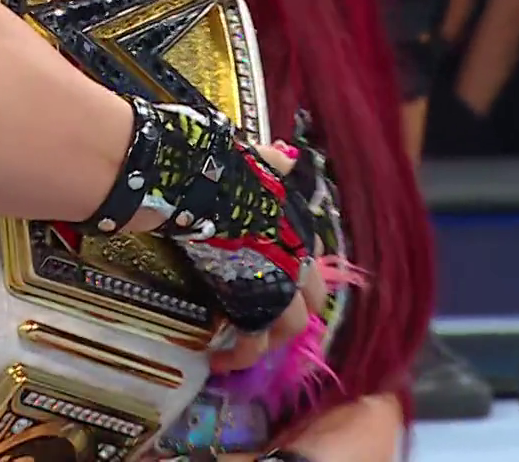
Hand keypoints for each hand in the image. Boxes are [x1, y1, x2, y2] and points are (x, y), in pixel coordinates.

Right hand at [207, 140, 327, 375]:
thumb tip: (286, 156)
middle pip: (311, 300)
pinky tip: (219, 360)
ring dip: (269, 338)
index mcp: (303, 228)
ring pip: (287, 328)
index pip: (315, 259)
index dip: (299, 272)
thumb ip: (277, 164)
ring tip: (246, 343)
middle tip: (266, 315)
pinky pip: (252, 345)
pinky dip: (238, 358)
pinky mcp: (251, 309)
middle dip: (293, 309)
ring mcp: (279, 288)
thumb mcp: (262, 161)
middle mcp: (299, 262)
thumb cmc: (229, 171)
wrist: (203, 189)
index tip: (282, 278)